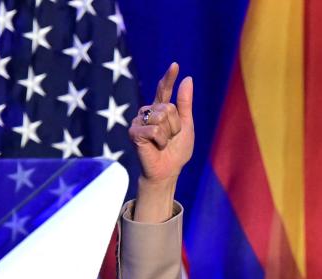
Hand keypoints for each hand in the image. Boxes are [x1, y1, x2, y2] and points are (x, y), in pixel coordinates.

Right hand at [129, 62, 193, 184]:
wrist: (167, 170)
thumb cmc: (177, 151)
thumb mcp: (186, 126)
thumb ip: (185, 104)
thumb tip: (188, 78)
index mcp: (161, 110)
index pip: (164, 90)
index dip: (169, 78)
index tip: (175, 65)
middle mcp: (148, 112)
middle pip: (169, 108)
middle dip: (175, 126)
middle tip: (170, 138)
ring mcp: (140, 121)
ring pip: (162, 117)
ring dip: (169, 134)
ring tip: (163, 143)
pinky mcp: (134, 132)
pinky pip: (154, 130)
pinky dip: (160, 141)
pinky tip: (156, 147)